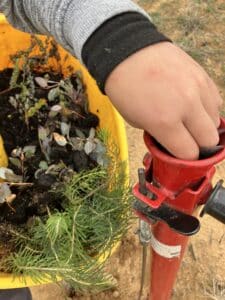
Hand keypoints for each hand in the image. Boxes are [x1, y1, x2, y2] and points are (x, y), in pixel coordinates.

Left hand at [105, 42, 222, 159]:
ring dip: (203, 127)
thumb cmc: (125, 89)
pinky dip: (206, 109)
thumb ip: (160, 134)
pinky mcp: (203, 76)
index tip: (180, 155)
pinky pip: (215, 101)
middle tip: (187, 140)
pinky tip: (193, 105)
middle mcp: (186, 106)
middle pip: (209, 141)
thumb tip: (175, 141)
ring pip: (215, 121)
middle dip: (199, 146)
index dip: (185, 158)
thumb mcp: (135, 120)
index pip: (189, 153)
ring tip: (188, 121)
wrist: (128, 52)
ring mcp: (198, 89)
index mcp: (164, 121)